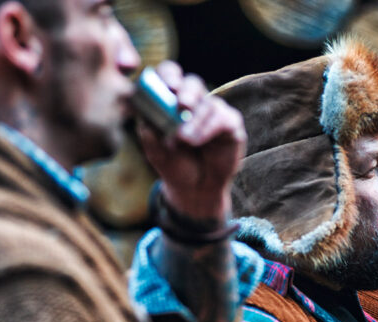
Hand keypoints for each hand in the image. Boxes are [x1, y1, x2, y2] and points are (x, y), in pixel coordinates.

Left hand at [137, 61, 246, 225]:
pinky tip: (196, 141)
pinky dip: (208, 128)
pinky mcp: (231, 125)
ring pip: (208, 103)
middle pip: (193, 83)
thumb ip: (149, 131)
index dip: (168, 75)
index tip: (166, 85)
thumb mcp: (155, 150)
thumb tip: (146, 115)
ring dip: (195, 121)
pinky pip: (223, 118)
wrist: (194, 189)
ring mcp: (214, 112)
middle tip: (181, 103)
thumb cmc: (173, 164)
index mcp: (172, 100)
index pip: (171, 76)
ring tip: (184, 139)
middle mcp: (195, 102)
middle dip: (186, 91)